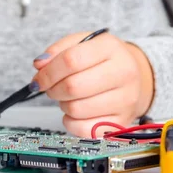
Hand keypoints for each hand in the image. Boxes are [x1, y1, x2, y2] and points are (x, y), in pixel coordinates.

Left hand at [31, 32, 154, 137]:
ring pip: (76, 109)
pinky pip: (83, 129)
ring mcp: (125, 100)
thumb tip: (40, 66)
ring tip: (68, 97)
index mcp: (110, 48)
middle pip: (73, 87)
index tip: (38, 78)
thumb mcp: (82, 43)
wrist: (133, 75)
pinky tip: (75, 111)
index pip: (71, 60)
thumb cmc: (102, 59)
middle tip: (51, 88)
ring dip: (63, 104)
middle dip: (53, 89)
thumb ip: (58, 50)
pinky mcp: (121, 122)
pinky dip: (71, 122)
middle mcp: (123, 73)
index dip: (48, 72)